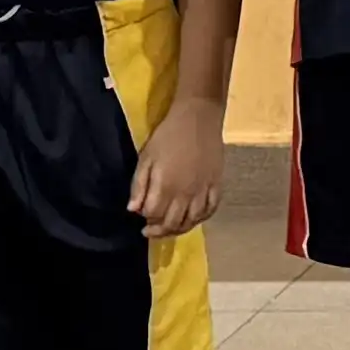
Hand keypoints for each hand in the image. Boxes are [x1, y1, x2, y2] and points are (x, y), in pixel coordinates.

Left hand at [127, 100, 226, 238]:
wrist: (198, 118)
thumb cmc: (168, 135)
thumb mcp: (146, 157)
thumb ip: (139, 185)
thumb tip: (133, 210)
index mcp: (166, 187)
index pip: (154, 215)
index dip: (145, 220)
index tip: (141, 218)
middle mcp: (185, 195)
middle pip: (172, 223)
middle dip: (159, 231)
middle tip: (151, 231)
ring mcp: (203, 192)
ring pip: (192, 221)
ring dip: (179, 229)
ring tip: (170, 228)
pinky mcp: (216, 185)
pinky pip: (210, 210)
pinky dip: (201, 219)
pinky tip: (193, 219)